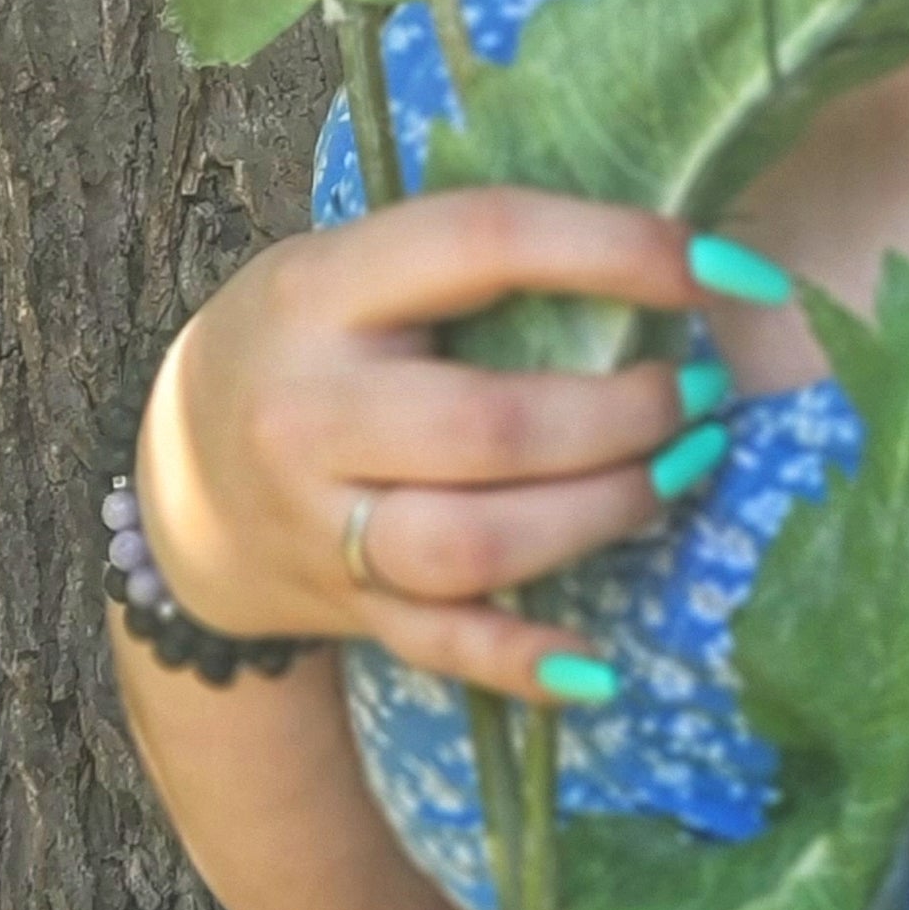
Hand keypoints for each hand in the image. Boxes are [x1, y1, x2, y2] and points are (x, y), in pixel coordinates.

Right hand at [133, 188, 757, 701]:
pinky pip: (447, 645)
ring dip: (604, 512)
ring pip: (479, 544)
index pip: (486, 244)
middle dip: (627, 413)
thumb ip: (468, 263)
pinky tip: (602, 665)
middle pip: (494, 424)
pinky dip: (528, 660)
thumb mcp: (345, 268)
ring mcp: (321, 524)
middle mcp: (311, 410)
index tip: (730, 271)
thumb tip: (668, 259)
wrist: (177, 486)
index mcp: (319, 291)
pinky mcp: (347, 611)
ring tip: (677, 473)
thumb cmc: (307, 346)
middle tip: (701, 393)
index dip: (622, 250)